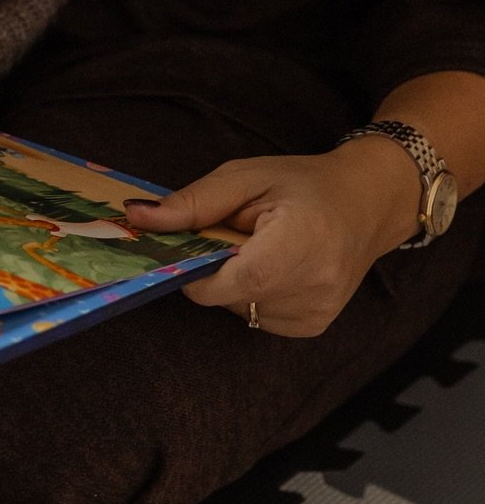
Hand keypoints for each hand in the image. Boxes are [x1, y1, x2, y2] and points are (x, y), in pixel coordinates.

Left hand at [125, 138, 423, 335]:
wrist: (366, 205)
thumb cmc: (303, 183)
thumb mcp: (245, 176)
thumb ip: (192, 202)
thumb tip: (137, 218)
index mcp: (299, 243)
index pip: (231, 280)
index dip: (195, 270)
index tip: (184, 245)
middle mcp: (314, 286)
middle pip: (228, 295)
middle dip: (214, 267)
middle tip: (230, 233)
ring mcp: (316, 313)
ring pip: (239, 308)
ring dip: (233, 281)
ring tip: (259, 246)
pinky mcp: (313, 327)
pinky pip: (257, 316)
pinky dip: (252, 293)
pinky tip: (272, 266)